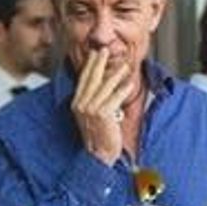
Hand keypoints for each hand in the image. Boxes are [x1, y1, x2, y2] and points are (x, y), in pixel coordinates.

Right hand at [72, 48, 135, 163]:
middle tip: (105, 50)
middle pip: (92, 78)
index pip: (84, 80)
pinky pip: (115, 98)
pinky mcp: (102, 114)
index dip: (90, 66)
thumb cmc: (98, 136)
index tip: (94, 54)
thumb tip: (102, 86)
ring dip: (116, 74)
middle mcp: (81, 105)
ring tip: (124, 66)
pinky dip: (123, 90)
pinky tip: (130, 84)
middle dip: (99, 62)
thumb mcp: (91, 116)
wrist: (98, 154)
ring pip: (105, 86)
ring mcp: (91, 109)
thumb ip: (93, 101)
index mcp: (77, 104)